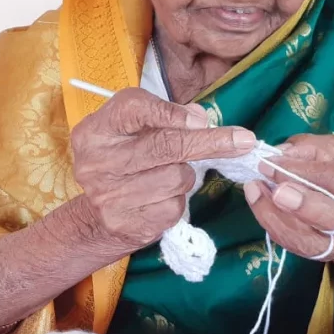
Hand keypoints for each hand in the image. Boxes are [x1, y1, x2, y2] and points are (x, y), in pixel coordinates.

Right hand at [70, 88, 256, 247]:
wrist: (89, 219)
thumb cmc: (116, 163)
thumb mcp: (127, 132)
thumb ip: (160, 118)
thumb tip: (201, 119)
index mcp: (96, 131)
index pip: (134, 109)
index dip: (171, 112)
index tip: (201, 120)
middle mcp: (98, 162)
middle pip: (166, 145)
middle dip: (211, 142)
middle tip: (244, 140)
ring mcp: (110, 196)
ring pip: (178, 178)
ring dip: (186, 175)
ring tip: (166, 175)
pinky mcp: (128, 224)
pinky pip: (175, 206)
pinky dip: (177, 200)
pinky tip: (159, 198)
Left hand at [244, 134, 333, 303]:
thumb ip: (312, 148)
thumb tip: (282, 152)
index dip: (304, 170)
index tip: (272, 162)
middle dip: (304, 205)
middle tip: (275, 190)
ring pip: (313, 242)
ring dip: (279, 219)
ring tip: (255, 193)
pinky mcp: (326, 256)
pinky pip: (298, 248)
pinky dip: (276, 228)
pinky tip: (261, 208)